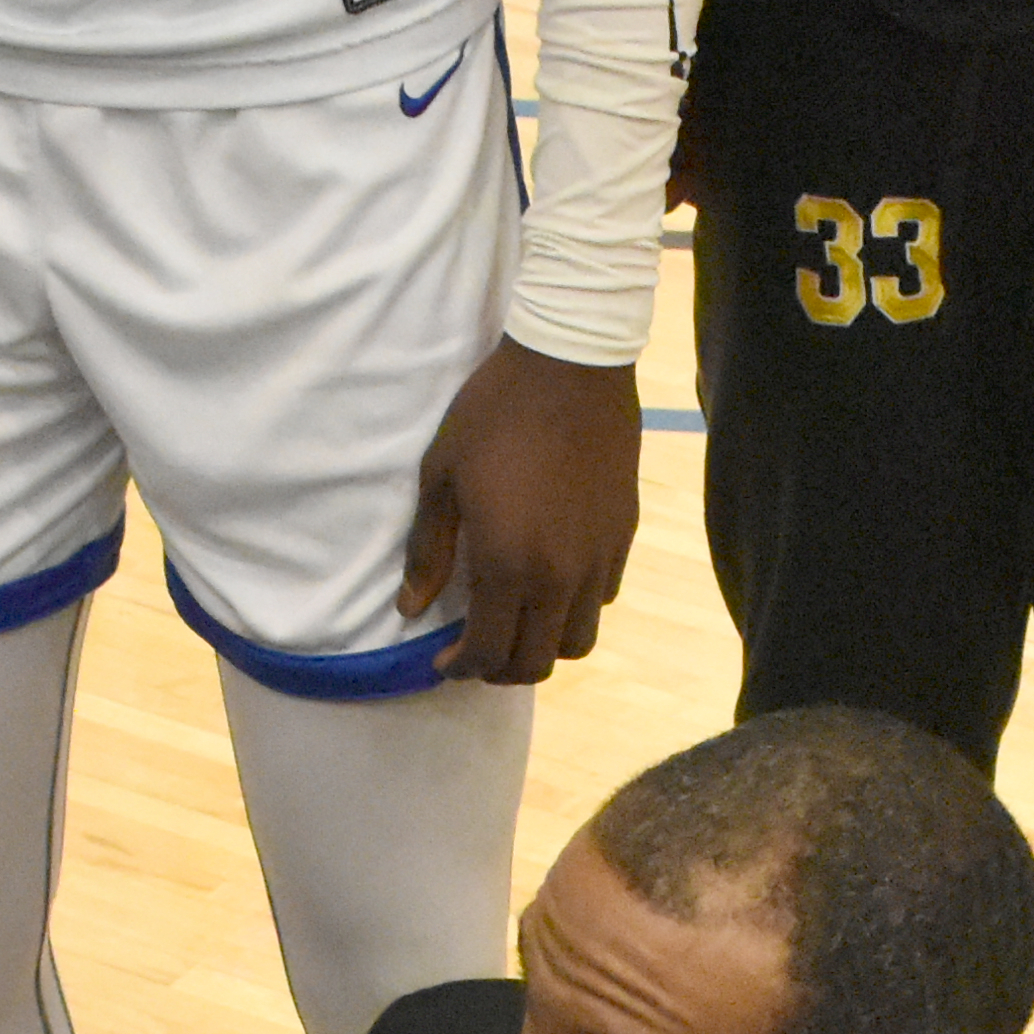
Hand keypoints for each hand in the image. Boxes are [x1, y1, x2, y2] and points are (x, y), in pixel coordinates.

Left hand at [400, 340, 642, 683]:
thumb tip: (410, 609)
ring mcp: (599, 561)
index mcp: (508, 564)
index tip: (443, 662)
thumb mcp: (442, 477)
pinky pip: (602, 599)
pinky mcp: (623, 539)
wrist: (571, 364)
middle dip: (500, 669)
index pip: (490, 652)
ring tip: (517, 624)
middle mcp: (560, 577)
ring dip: (543, 646)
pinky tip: (551, 582)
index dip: (462, 668)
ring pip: (579, 642)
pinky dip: (574, 608)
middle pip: (537, 663)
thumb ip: (428, 551)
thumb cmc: (494, 413)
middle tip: (475, 652)